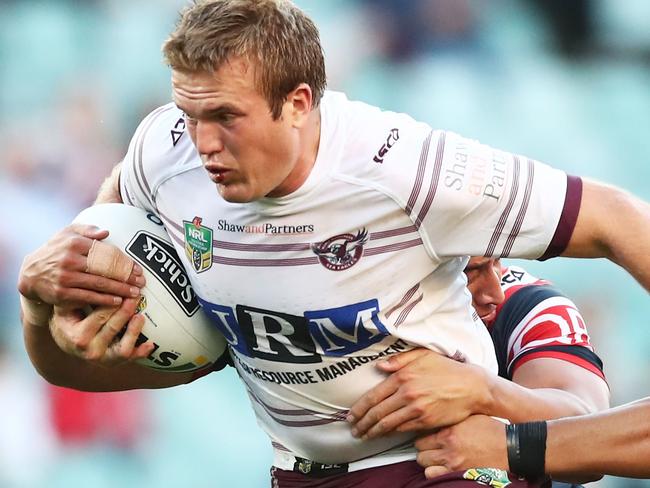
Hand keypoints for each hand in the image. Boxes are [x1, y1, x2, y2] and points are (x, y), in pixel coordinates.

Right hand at [18, 224, 143, 306]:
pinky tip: (118, 301)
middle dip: (126, 277)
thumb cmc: (56, 251)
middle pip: (105, 269)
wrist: (31, 274)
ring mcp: (65, 277)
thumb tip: (106, 232)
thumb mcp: (67, 234)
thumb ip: (87, 229)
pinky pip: (88, 297)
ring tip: (134, 293)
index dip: (124, 261)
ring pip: (99, 284)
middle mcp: (69, 260)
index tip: (137, 269)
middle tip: (141, 282)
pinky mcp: (62, 293)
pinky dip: (104, 300)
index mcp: (74, 243)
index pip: (105, 253)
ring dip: (119, 290)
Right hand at [50, 298, 152, 365]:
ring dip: (134, 332)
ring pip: (123, 348)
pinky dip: (141, 352)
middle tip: (135, 295)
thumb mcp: (66, 307)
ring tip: (140, 316)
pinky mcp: (114, 362)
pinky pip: (130, 359)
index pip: (99, 316)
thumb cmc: (68, 319)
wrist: (66, 341)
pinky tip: (150, 343)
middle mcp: (90, 350)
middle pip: (113, 329)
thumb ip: (78, 296)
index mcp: (78, 337)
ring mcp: (103, 359)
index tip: (122, 288)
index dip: (112, 300)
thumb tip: (94, 277)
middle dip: (125, 310)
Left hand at [347, 349, 490, 438]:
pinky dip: (390, 433)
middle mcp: (406, 394)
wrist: (471, 387)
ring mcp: (416, 409)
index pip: (373, 396)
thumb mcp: (423, 355)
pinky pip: (402, 429)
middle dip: (362, 423)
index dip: (359, 408)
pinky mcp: (425, 421)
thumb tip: (379, 366)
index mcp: (402, 376)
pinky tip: (383, 434)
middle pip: (377, 412)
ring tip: (364, 435)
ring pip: (387, 424)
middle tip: (353, 429)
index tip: (350, 415)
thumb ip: (399, 360)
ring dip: (373, 431)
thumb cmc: (447, 368)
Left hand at [415, 415, 507, 478]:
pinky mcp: (458, 474)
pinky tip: (441, 468)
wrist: (510, 448)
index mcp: (449, 432)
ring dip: (428, 462)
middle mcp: (448, 448)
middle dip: (424, 449)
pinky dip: (434, 472)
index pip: (421, 435)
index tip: (426, 437)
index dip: (423, 437)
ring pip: (424, 464)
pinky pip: (433, 476)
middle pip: (420, 450)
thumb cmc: (493, 431)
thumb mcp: (469, 418)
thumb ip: (451, 419)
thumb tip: (438, 417)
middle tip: (430, 448)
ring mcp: (452, 463)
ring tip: (435, 458)